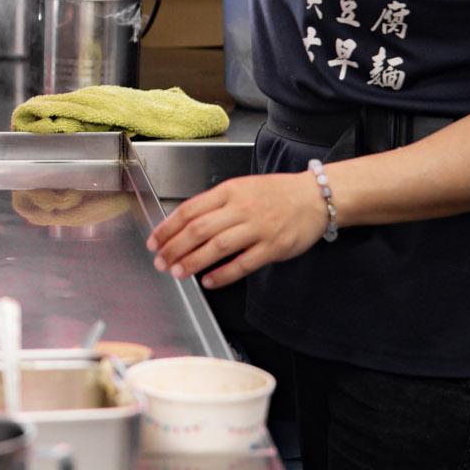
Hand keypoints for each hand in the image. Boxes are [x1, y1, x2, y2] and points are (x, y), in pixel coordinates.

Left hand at [145, 173, 330, 287]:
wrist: (315, 197)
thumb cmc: (275, 194)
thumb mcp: (242, 188)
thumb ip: (215, 204)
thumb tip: (184, 224)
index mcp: (229, 191)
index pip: (190, 210)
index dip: (168, 227)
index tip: (154, 241)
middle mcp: (241, 208)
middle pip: (199, 230)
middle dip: (174, 248)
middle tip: (160, 262)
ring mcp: (258, 228)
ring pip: (217, 247)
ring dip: (193, 262)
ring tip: (178, 273)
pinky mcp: (273, 247)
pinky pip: (243, 263)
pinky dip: (223, 274)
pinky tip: (208, 281)